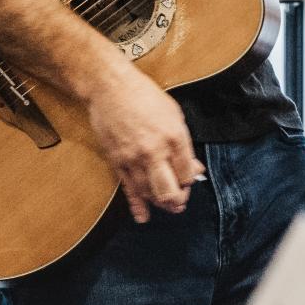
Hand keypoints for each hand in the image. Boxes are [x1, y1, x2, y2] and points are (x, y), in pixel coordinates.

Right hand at [84, 63, 204, 223]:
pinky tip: (143, 217)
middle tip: (180, 200)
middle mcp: (155, 151)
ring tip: (166, 204)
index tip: (187, 179)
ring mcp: (134, 159)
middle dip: (178, 200)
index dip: (189, 180)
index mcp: (174, 137)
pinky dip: (137, 206)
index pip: (187, 174)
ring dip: (159, 203)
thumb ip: (184, 144)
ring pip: (150, 194)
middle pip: (170, 191)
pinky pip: (129, 190)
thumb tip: (194, 166)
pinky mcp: (117, 162)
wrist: (110, 88)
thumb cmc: (143, 96)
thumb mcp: (174, 114)